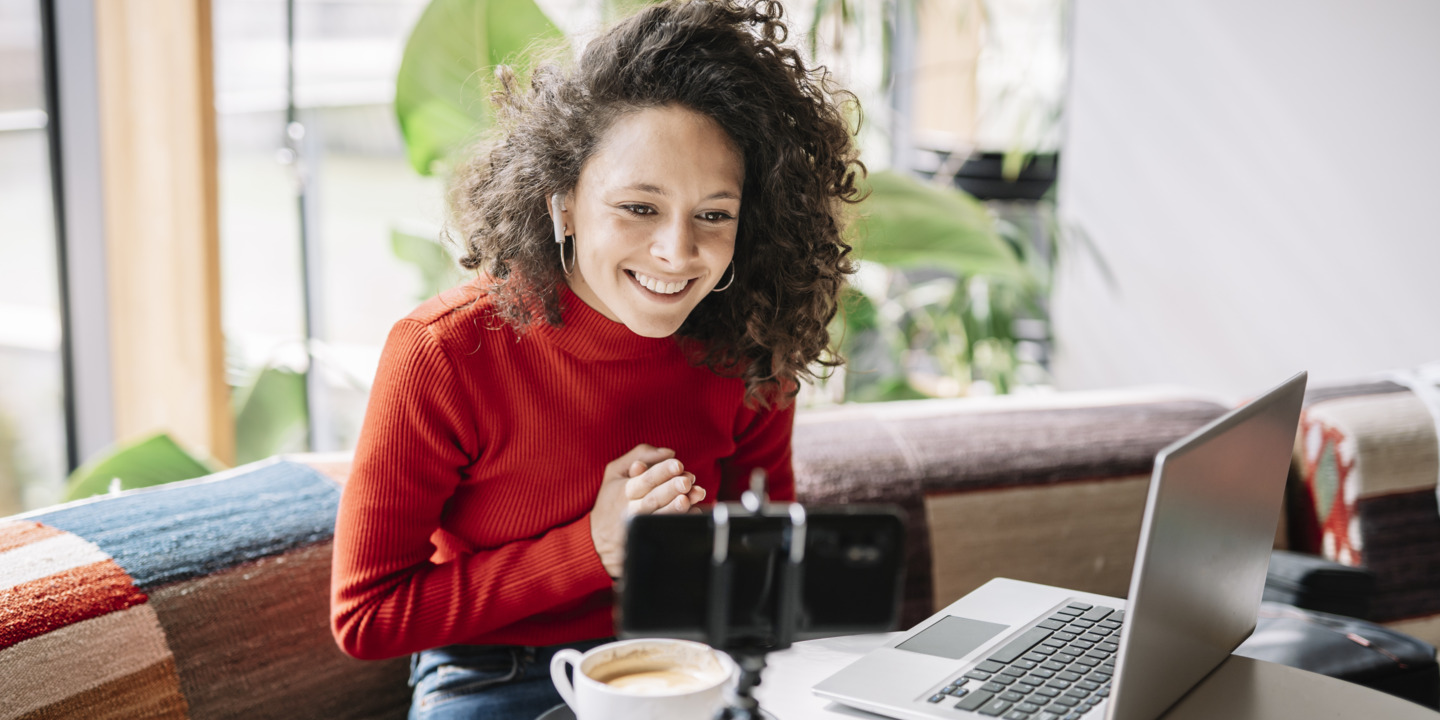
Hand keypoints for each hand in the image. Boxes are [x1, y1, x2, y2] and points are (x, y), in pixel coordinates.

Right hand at [589, 444, 706, 577]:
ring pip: (660, 517)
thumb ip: (640, 455)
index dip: (662, 471)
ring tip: (690, 498)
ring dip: (677, 508)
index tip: (678, 464)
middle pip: (654, 498)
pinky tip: (693, 514)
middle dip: (671, 489)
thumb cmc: (611, 499)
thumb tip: (669, 452)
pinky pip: (665, 532)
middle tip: (686, 481)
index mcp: (626, 490)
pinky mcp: (648, 539)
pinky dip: (681, 523)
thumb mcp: (615, 471)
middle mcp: (633, 509)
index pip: (645, 479)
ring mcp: (642, 527)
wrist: (598, 540)